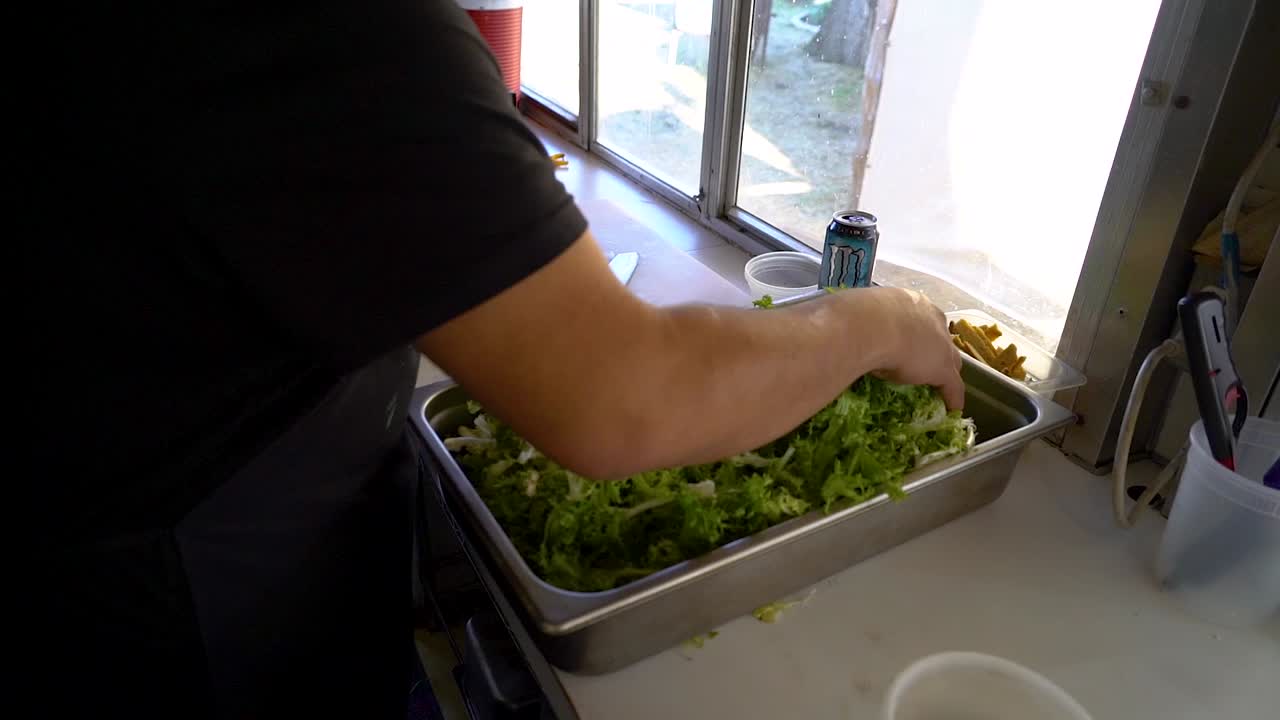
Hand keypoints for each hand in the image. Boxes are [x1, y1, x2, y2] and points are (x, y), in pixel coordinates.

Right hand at [857, 287, 964, 409]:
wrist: (867, 326)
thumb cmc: (855, 317)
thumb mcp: (858, 316)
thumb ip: (861, 326)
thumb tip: (847, 337)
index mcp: (909, 301)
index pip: (919, 319)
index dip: (915, 333)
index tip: (906, 343)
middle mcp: (930, 316)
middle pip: (940, 338)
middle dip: (934, 349)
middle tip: (921, 364)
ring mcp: (940, 342)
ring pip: (950, 359)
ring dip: (944, 371)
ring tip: (936, 387)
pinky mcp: (944, 368)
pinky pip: (952, 385)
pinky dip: (951, 397)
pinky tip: (950, 409)